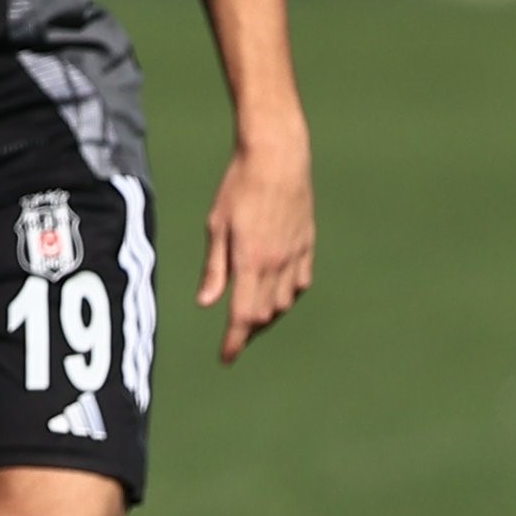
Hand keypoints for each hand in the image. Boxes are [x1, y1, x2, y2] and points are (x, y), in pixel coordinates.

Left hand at [201, 133, 313, 363]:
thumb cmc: (239, 187)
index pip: (244, 315)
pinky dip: (288, 295)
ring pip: (285, 301)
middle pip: (265, 313)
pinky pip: (301, 282)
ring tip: (252, 318)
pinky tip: (277, 293)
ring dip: (268, 314)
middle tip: (233, 336)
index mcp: (251, 261)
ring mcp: (297, 254)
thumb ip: (214, 268)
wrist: (278, 157)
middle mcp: (278, 263)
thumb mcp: (216, 226)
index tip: (226, 358)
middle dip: (249, 330)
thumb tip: (207, 303)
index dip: (235, 341)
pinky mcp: (308, 243)